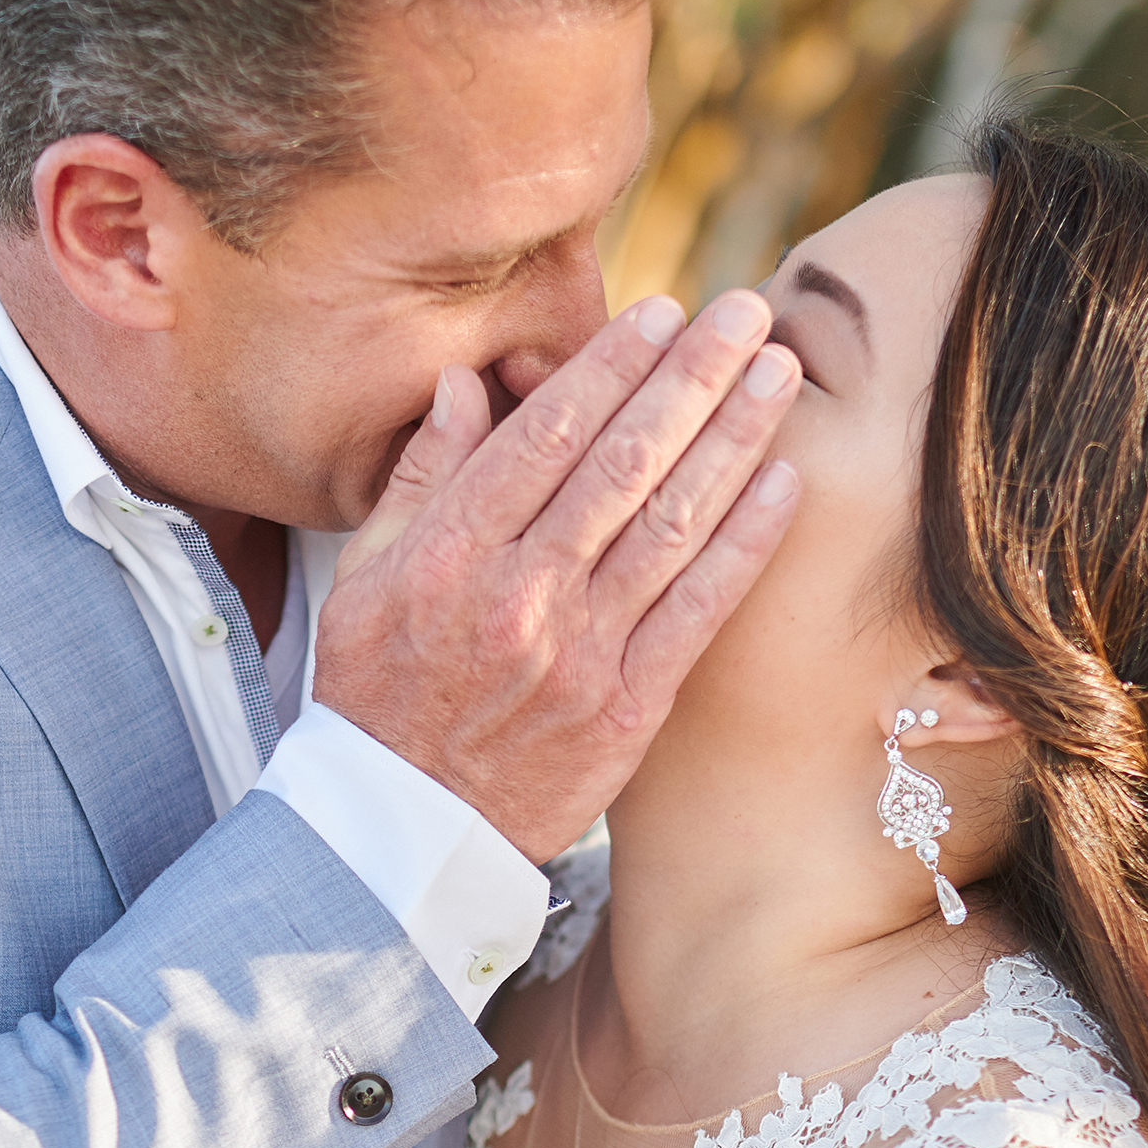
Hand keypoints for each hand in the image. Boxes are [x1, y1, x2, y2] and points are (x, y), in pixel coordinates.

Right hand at [313, 293, 801, 858]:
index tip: (662, 312)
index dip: (611, 367)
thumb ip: (421, 478)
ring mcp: (578, 654)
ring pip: (670, 524)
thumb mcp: (362, 580)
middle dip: (693, 378)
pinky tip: (785, 483)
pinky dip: (745, 544)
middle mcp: (518, 595)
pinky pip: (697, 611)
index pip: (546, 436)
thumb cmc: (375, 696)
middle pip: (621, 464)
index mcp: (450, 554)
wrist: (400, 836)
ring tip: (780, 375)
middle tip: (750, 314)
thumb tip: (466, 383)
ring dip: (734, 440)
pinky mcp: (625, 710)